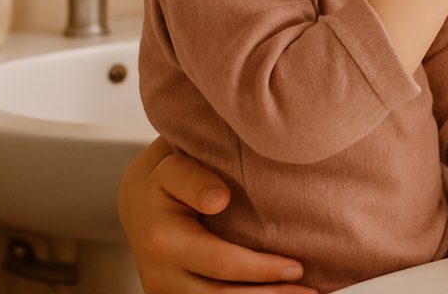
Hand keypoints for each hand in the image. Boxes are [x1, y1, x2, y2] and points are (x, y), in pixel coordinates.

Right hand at [118, 140, 308, 292]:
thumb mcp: (173, 167)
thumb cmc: (166, 177)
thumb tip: (220, 199)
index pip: (220, 263)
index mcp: (163, 240)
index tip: (297, 267)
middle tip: (309, 292)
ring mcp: (163, 292)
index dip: (261, 269)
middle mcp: (160, 274)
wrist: (138, 201)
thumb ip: (194, 179)